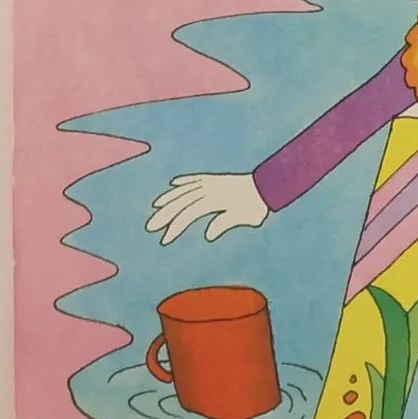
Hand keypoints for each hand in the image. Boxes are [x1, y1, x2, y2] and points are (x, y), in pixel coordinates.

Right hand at [145, 171, 270, 244]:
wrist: (268, 185)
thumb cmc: (256, 206)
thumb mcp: (243, 218)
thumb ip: (224, 223)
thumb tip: (208, 234)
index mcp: (213, 200)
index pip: (188, 214)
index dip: (175, 227)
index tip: (164, 239)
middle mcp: (208, 189)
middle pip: (181, 202)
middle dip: (165, 215)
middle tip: (150, 226)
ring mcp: (210, 182)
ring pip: (184, 190)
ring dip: (169, 198)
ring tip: (155, 206)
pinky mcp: (214, 179)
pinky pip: (194, 179)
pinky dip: (183, 182)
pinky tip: (173, 184)